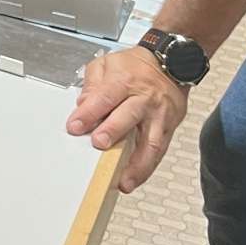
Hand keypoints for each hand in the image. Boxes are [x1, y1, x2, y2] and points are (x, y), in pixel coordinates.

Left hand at [67, 47, 188, 192]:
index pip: (104, 97)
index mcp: (125, 81)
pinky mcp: (169, 127)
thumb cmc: (136, 66)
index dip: (89, 113)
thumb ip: (92, 83)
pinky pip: (159, 150)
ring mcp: (158, 115)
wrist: (170, 63)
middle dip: (113, 131)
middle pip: (128, 116)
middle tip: (99, 144)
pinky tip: (135, 178)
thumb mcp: (107, 64)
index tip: (75, 126)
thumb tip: (82, 105)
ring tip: (123, 180)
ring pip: (150, 141)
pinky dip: (147, 167)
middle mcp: (143, 99)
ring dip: (137, 164)